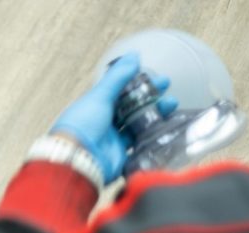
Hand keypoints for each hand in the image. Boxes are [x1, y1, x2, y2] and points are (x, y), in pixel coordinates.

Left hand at [51, 52, 176, 182]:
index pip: (120, 92)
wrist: (77, 160)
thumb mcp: (99, 95)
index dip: (137, 84)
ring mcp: (113, 140)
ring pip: (138, 125)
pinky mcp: (121, 157)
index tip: (154, 76)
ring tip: (171, 104)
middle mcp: (104, 123)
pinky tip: (166, 126)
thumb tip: (133, 55)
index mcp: (96, 107)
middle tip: (166, 88)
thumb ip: (117, 76)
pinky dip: (152, 136)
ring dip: (155, 114)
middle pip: (131, 108)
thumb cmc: (81, 126)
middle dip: (150, 98)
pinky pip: (139, 145)